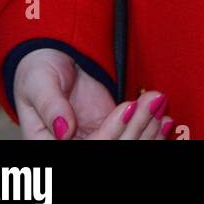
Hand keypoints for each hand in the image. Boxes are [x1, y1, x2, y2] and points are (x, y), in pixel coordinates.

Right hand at [13, 48, 171, 139]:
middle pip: (112, 148)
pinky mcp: (111, 129)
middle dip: (135, 129)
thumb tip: (63, 129)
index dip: (110, 133)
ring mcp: (95, 138)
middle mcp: (74, 146)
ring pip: (126, 144)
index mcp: (48, 144)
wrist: (53, 55)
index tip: (127, 106)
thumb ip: (50, 105)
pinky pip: (132, 136)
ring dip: (147, 130)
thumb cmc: (37, 68)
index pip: (86, 148)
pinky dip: (150, 131)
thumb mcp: (38, 82)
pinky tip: (166, 120)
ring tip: (161, 106)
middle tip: (154, 102)